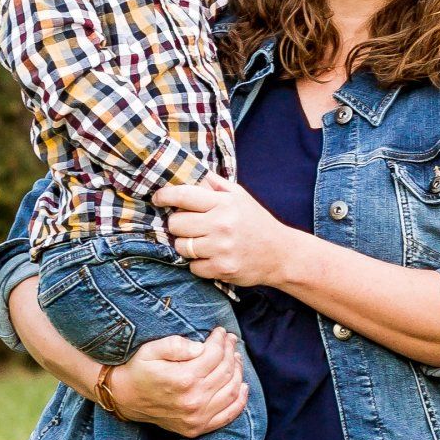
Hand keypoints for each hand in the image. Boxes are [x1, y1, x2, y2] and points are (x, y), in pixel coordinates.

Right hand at [109, 326, 248, 439]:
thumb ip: (176, 345)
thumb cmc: (138, 370)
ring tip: (235, 358)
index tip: (221, 331)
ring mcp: (197, 417)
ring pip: (232, 390)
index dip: (221, 340)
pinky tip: (243, 385)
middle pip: (226, 370)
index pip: (215, 354)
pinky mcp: (198, 428)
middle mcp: (193, 400)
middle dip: (231, 352)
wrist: (124, 398)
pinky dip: (240, 399)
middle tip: (230, 341)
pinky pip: (229, 414)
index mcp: (183, 379)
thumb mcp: (151, 350)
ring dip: (238, 371)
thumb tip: (201, 346)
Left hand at [155, 174, 293, 287]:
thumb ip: (215, 184)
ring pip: (182, 247)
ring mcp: (222, 248)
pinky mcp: (222, 269)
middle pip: (176, 224)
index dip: (165, 196)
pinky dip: (198, 264)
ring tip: (202, 243)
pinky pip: (193, 267)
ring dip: (187, 245)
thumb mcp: (240, 196)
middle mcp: (222, 225)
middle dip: (178, 225)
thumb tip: (190, 170)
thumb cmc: (256, 222)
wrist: (281, 254)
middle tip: (189, 226)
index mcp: (224, 203)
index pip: (183, 196)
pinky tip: (211, 257)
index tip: (158, 198)